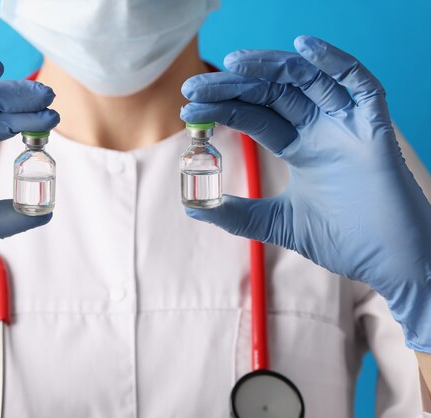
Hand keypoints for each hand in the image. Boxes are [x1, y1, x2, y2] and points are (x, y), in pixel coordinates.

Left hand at [180, 35, 430, 350]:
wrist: (390, 264)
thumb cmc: (342, 241)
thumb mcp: (276, 223)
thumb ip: (237, 215)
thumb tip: (192, 208)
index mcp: (299, 147)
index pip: (254, 116)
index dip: (222, 108)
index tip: (189, 107)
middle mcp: (320, 129)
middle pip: (272, 93)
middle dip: (233, 86)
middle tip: (194, 86)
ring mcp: (346, 125)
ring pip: (307, 80)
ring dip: (270, 67)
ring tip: (233, 63)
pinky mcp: (375, 128)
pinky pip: (359, 83)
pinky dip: (335, 61)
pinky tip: (303, 46)